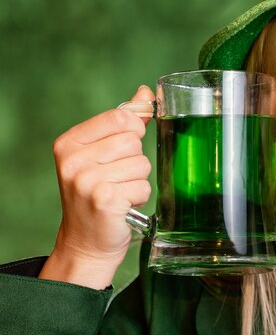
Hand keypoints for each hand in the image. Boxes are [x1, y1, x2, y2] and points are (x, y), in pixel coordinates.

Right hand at [39, 86, 154, 288]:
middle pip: (134, 141)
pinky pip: (143, 187)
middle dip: (135, 161)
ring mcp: (87, 180)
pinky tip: (123, 206)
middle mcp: (74, 160)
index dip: (134, 132)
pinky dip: (139, 198)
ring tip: (119, 193)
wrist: (87, 241)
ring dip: (138, 181)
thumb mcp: (103, 153)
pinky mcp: (105, 200)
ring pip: (142, 164)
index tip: (123, 150)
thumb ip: (124, 121)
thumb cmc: (98, 195)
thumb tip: (145, 92)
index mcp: (70, 142)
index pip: (121, 116)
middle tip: (117, 179)